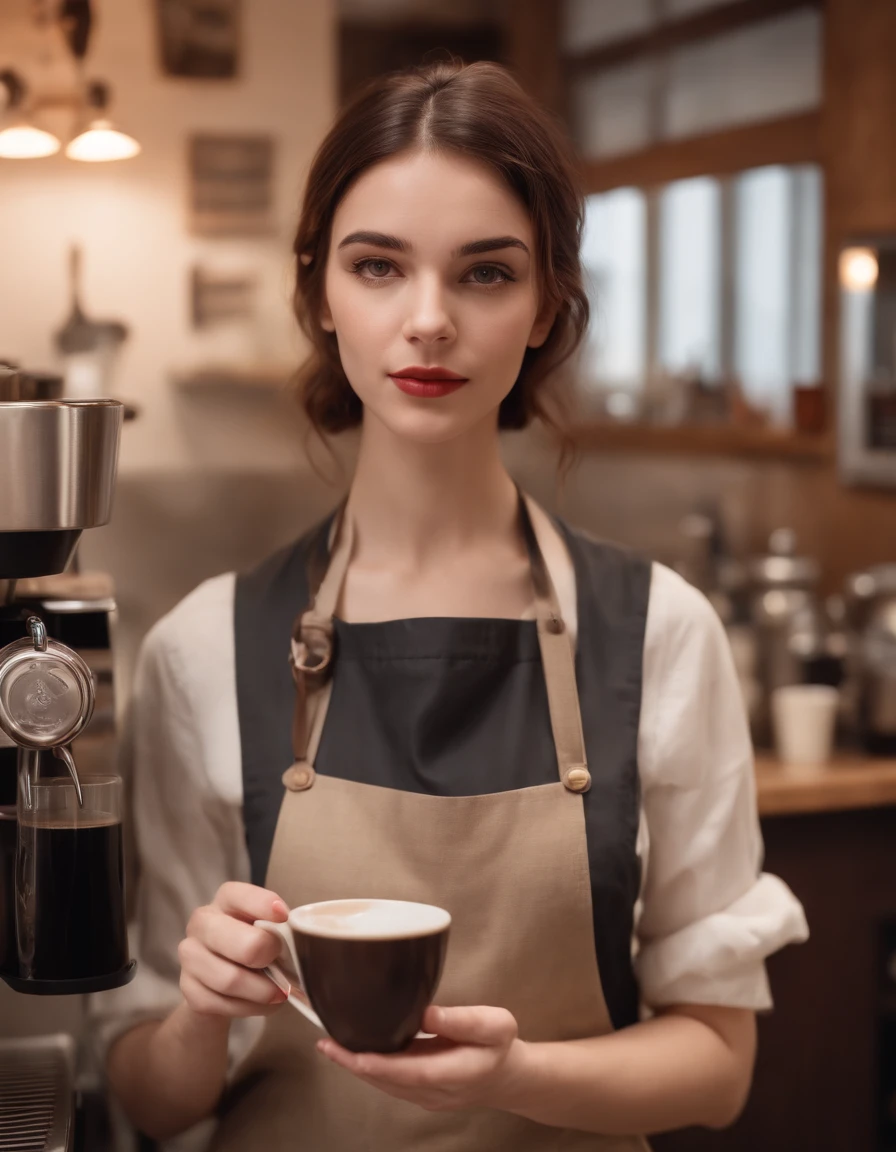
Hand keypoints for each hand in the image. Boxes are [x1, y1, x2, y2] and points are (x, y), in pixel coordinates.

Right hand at [178, 881, 289, 1018]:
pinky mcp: (187, 988)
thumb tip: (301, 943)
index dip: (265, 905)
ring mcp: (190, 954)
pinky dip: (248, 1008)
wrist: (223, 979)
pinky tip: (260, 1003)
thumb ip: (280, 929)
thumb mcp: (268, 928)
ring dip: (261, 992)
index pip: (241, 896)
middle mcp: (202, 922)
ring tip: (279, 992)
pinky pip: (220, 1004)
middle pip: (241, 943)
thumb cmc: (254, 944)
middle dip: (267, 958)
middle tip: (284, 966)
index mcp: (226, 899)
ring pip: (230, 980)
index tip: (285, 917)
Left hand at [317, 1005, 527, 1112]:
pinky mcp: (418, 1091)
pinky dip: (368, 1067)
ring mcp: (425, 1096)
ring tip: (329, 1045)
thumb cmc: (500, 1045)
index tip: (356, 1054)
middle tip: (326, 1043)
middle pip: (389, 1082)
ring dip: (356, 1066)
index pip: (413, 1073)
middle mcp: (435, 1091)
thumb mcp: (496, 1024)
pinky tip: (353, 1052)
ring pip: (385, 1084)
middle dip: (354, 1064)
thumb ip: (464, 1020)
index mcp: (456, 1073)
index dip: (382, 1065)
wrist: (507, 1077)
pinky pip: (388, 1081)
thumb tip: (428, 1012)